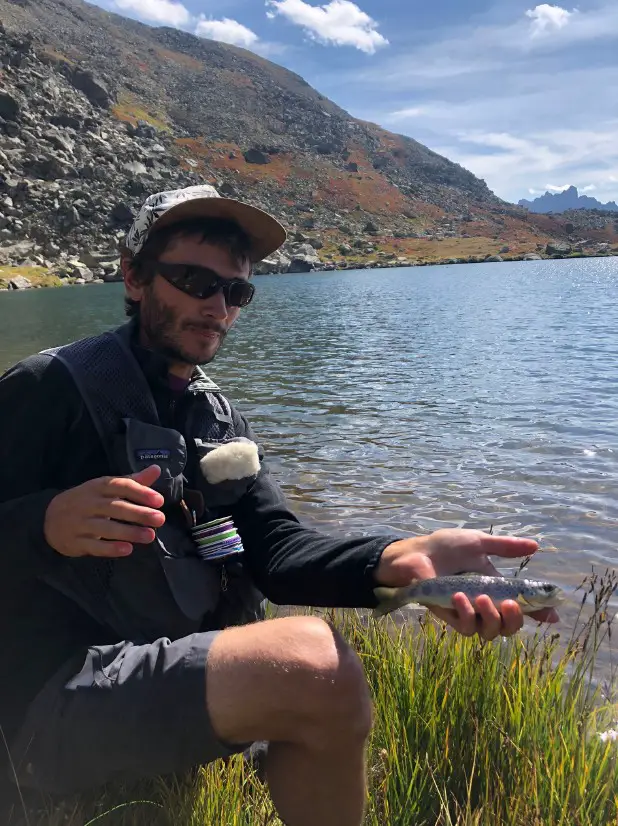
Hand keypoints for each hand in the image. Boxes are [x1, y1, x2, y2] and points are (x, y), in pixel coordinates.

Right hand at [44, 465, 165, 557]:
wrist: (49, 517)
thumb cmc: (88, 500)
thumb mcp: (106, 487)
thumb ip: (132, 481)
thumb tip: (156, 469)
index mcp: (98, 486)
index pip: (120, 486)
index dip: (140, 492)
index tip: (159, 500)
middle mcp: (89, 503)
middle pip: (115, 507)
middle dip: (138, 513)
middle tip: (160, 519)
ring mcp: (81, 523)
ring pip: (106, 528)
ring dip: (129, 532)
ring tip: (150, 536)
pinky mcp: (76, 541)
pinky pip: (94, 546)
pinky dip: (111, 548)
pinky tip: (127, 550)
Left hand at [375, 528, 559, 640]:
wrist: (414, 553)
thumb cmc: (444, 547)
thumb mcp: (478, 543)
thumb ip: (505, 547)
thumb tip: (535, 546)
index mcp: (494, 587)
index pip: (522, 605)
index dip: (539, 613)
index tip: (552, 615)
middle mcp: (484, 604)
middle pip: (509, 627)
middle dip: (515, 620)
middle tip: (510, 604)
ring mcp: (467, 613)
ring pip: (490, 632)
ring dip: (490, 617)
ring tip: (481, 597)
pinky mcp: (450, 618)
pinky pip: (467, 628)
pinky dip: (467, 614)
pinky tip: (460, 597)